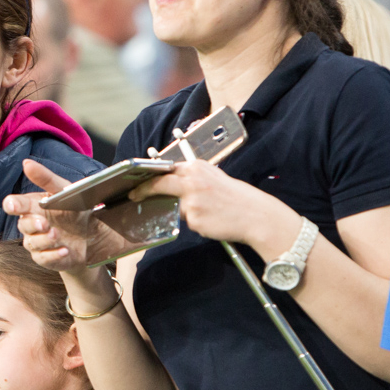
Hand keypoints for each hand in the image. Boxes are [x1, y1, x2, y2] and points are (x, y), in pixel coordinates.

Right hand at [3, 159, 95, 270]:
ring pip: (32, 243)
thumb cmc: (73, 209)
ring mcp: (38, 243)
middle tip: (44, 223)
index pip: (15, 205)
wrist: (92, 235)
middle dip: (33, 224)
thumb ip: (46, 178)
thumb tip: (26, 163)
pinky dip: (54, 255)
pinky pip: (44, 259)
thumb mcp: (64, 191)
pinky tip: (64, 250)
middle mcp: (32, 225)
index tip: (13, 205)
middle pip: (23, 225)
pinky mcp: (46, 258)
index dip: (12, 205)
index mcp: (32, 206)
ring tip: (58, 234)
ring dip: (45, 239)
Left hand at [132, 159, 278, 246]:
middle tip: (133, 196)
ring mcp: (191, 200)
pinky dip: (198, 222)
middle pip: (159, 184)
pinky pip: (188, 222)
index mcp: (197, 168)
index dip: (149, 176)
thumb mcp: (214, 178)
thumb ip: (192, 178)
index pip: (165, 169)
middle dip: (143, 190)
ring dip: (187, 211)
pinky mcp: (194, 218)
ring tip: (211, 211)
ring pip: (177, 207)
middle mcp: (191, 181)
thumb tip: (171, 181)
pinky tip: (214, 219)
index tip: (137, 182)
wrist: (256, 216)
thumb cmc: (237, 198)